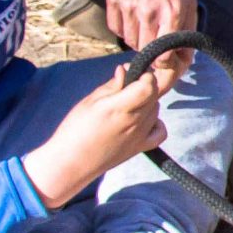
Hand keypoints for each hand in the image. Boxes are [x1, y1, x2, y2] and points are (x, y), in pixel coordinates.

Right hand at [21, 63, 174, 208]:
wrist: (71, 163)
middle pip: (154, 95)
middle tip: (126, 89)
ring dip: (147, 103)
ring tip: (127, 106)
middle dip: (143, 86)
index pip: (149, 86)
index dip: (145, 75)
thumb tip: (126, 70)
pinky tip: (142, 121)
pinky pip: (161, 131)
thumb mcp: (90, 101)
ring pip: (156, 109)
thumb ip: (112, 85)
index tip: (134, 74)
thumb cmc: (75, 130)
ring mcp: (140, 136)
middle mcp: (134, 122)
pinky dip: (156, 123)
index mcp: (119, 107)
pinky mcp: (141, 148)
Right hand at [105, 0, 196, 77]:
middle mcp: (148, 11)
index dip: (165, 62)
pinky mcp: (114, 0)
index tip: (166, 58)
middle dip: (152, 52)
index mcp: (172, 13)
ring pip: (129, 41)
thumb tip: (183, 61)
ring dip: (137, 39)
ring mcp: (129, 6)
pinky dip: (124, 29)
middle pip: (144, 50)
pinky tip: (133, 19)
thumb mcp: (190, 6)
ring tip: (146, 26)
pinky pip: (115, 29)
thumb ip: (187, 34)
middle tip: (155, 41)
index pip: (163, 56)